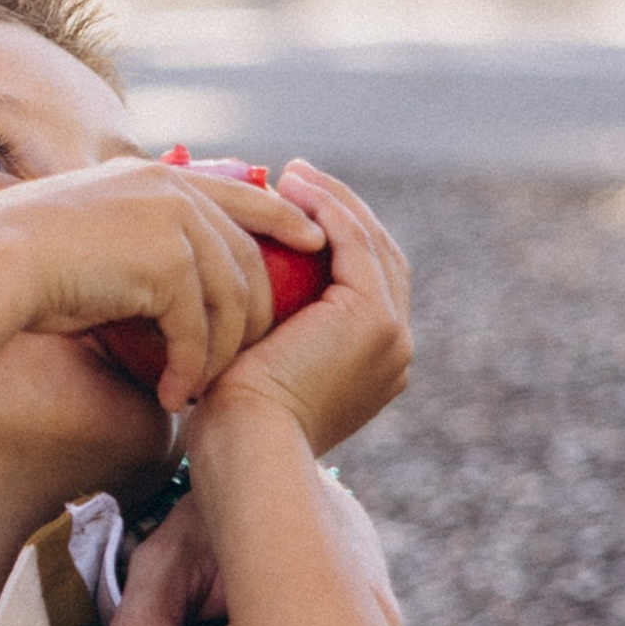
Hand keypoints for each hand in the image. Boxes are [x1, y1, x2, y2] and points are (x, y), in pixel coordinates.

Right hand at [0, 155, 323, 411]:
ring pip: (230, 302)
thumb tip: (164, 288)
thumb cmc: (23, 258)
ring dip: (218, 356)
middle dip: (256, 317)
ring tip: (200, 392)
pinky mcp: (167, 265)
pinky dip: (189, 370)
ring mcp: (175, 224)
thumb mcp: (93, 234)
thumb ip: (141, 245)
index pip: (246, 194)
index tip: (315, 243)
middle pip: (249, 260)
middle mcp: (175, 193)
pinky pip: (198, 330)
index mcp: (160, 178)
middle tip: (246, 363)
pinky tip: (171, 395)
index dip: (286, 219)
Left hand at [191, 163, 410, 461]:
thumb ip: (261, 338)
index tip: (292, 209)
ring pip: (371, 245)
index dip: (336, 241)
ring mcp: (391, 335)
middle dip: (342, 212)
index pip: (364, 286)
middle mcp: (394, 351)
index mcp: (373, 368)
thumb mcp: (252, 371)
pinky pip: (353, 244)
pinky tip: (294, 187)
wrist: (245, 451)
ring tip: (293, 174)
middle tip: (297, 179)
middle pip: (379, 259)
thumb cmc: (229, 425)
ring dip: (334, 202)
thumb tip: (230, 306)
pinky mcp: (372, 318)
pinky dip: (328, 209)